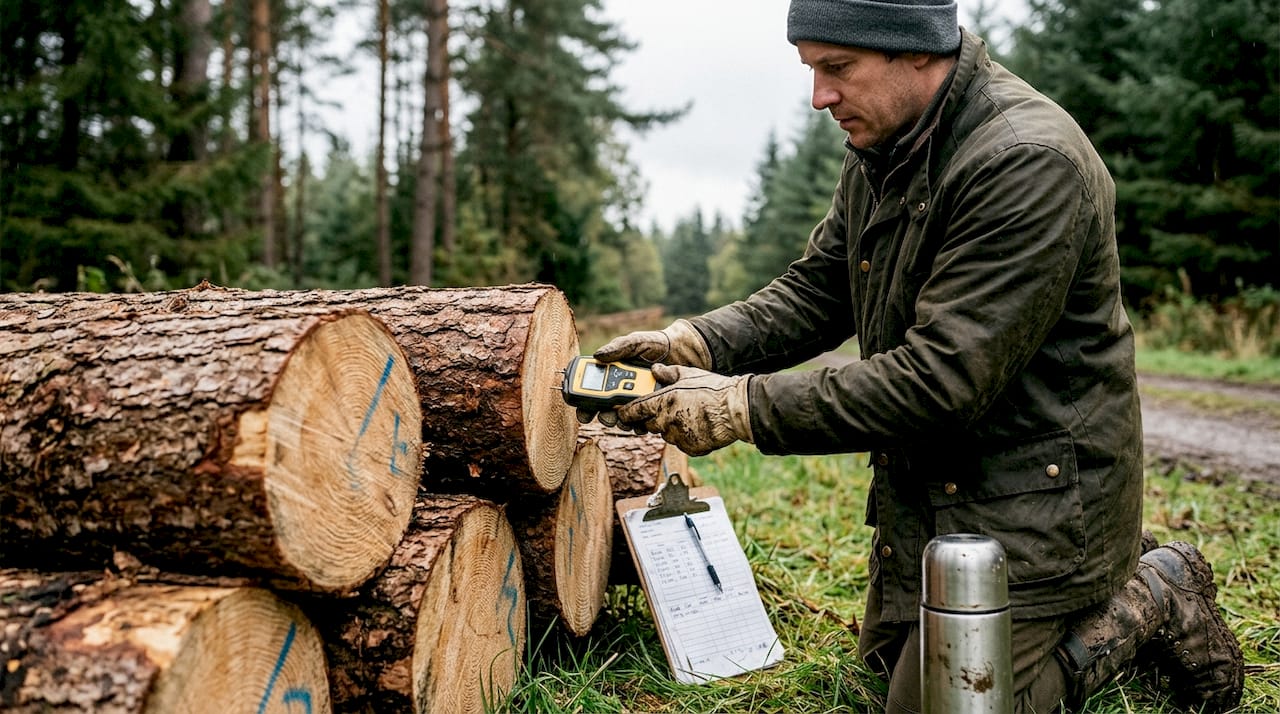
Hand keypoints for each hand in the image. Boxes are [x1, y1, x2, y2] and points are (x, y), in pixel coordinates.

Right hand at [575, 319, 714, 426]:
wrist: (682, 351)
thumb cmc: (656, 344)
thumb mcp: (636, 342)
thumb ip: (618, 347)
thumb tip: (598, 355)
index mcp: (613, 374)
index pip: (592, 391)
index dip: (584, 404)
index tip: (584, 412)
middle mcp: (622, 389)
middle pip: (605, 409)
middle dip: (604, 417)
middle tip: (608, 417)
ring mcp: (637, 400)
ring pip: (623, 418)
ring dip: (622, 422)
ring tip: (626, 419)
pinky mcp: (652, 407)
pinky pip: (643, 421)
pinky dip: (641, 424)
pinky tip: (644, 422)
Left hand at [615, 364, 752, 455]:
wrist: (736, 410)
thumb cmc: (714, 390)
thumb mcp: (690, 374)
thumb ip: (669, 373)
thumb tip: (655, 370)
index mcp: (664, 402)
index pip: (634, 411)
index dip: (626, 413)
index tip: (623, 412)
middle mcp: (667, 421)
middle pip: (648, 425)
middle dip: (651, 419)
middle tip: (664, 410)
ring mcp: (678, 437)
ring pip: (665, 434)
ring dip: (670, 427)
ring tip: (687, 415)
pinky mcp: (690, 448)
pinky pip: (681, 443)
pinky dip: (685, 436)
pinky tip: (696, 425)